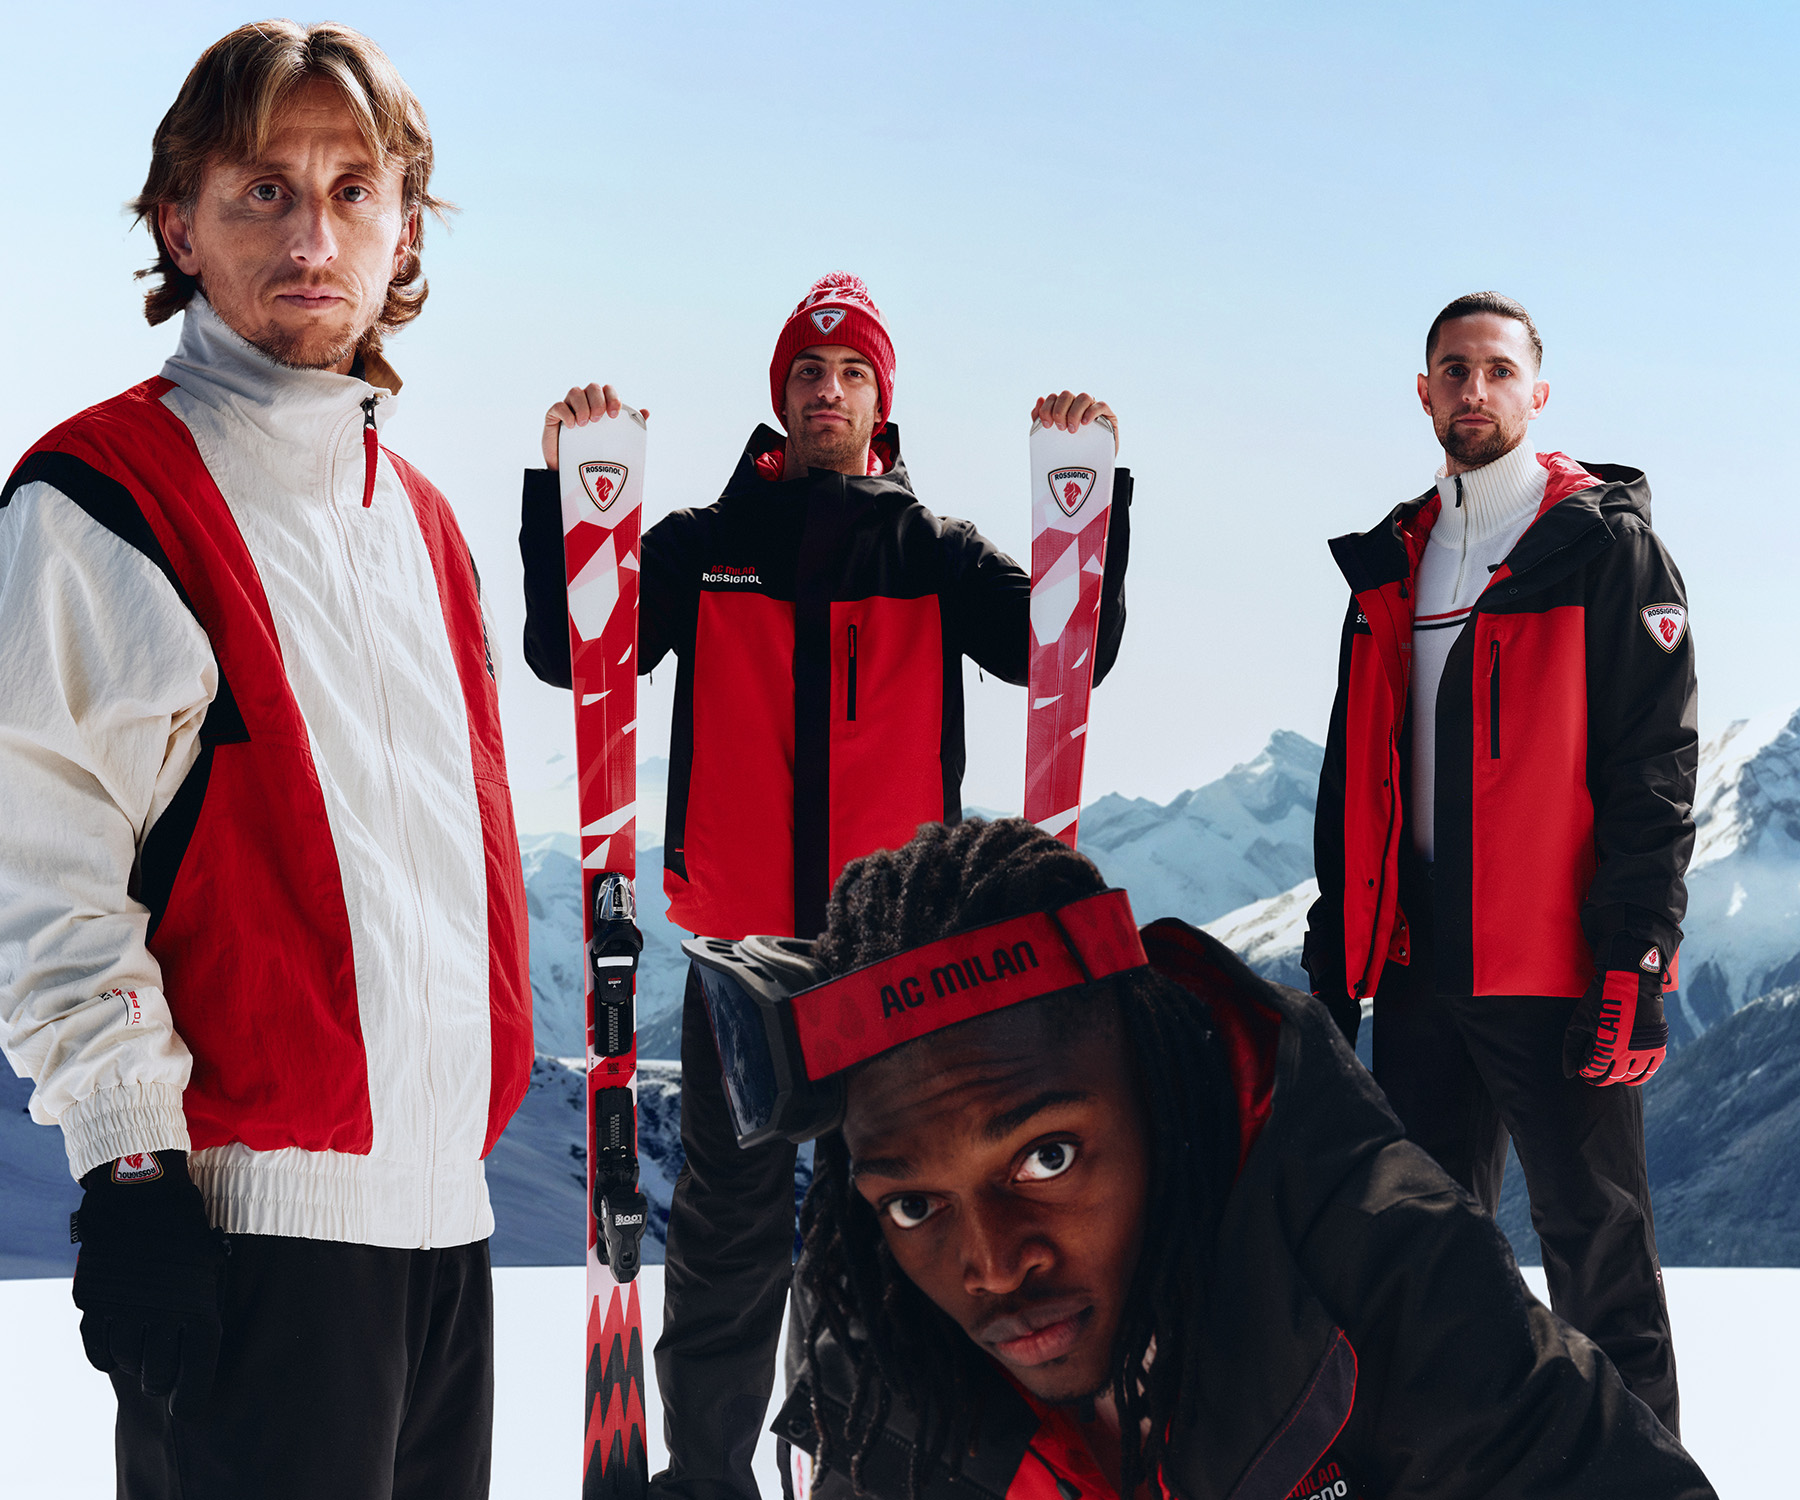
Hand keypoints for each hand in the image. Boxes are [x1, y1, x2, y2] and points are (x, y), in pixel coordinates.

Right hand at [70, 1151, 226, 1417]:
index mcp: (199, 1306)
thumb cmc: (186, 1232)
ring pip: (127, 1362)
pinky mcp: (95, 1301)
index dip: (192, 1397)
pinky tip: (115, 1351)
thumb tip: (196, 1355)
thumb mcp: (209, 1268)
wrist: (144, 1194)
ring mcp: (125, 1308)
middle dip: (162, 1381)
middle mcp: (162, 1314)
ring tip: (142, 1350)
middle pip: (159, 1375)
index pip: (197, 1369)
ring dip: (134, 1363)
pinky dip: (105, 1357)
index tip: (187, 1411)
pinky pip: (97, 1349)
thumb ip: (202, 1310)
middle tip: (163, 1373)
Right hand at [542, 384, 649, 469]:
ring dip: (583, 406)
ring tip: (585, 424)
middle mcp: (584, 401)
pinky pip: (558, 406)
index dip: (612, 397)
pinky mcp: (553, 416)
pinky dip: (566, 414)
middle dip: (598, 401)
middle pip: (593, 387)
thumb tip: (646, 412)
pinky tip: (572, 427)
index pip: (608, 390)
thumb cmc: (593, 452)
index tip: (614, 415)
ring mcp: (568, 407)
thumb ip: (629, 427)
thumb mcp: (613, 440)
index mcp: (600, 404)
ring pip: (575, 392)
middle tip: (598, 420)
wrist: (570, 470)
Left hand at [1031, 391, 1117, 452]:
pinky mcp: (1108, 416)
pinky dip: (1091, 412)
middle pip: (1067, 395)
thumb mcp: (1053, 438)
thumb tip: (1039, 400)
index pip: (1053, 398)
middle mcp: (1078, 406)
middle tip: (1060, 428)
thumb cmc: (1071, 452)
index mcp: (1064, 408)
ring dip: (1074, 412)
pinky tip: (1085, 423)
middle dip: (1060, 410)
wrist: (1092, 468)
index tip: (1046, 425)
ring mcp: (1093, 409)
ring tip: (1072, 430)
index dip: (1047, 408)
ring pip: (1084, 397)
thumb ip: (1042, 420)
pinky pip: (1101, 405)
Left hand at [1563, 960, 1668, 1085]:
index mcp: (1606, 1046)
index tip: (1583, 1069)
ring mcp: (1645, 1050)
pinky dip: (1639, 1076)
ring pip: (1631, 1077)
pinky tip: (1629, 1074)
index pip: (1593, 1071)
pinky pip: (1650, 1070)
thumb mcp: (1579, 1021)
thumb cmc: (1600, 1000)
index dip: (1585, 1072)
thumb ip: (1571, 1049)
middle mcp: (1627, 1052)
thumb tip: (1569, 1073)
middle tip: (1595, 1074)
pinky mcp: (1658, 1046)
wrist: (1631, 981)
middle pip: (1612, 1077)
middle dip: (1600, 1078)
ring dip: (1618, 1078)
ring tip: (1610, 1073)